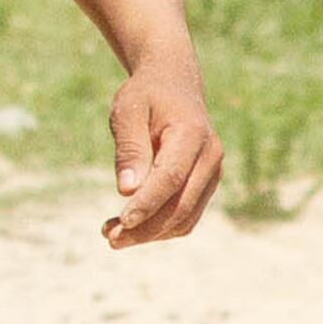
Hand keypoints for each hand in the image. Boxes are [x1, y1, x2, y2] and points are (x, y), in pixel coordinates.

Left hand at [100, 66, 222, 249]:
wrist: (174, 85)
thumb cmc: (146, 97)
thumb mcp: (127, 112)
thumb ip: (130, 149)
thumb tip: (128, 190)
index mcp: (192, 133)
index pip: (171, 177)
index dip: (147, 203)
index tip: (121, 222)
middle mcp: (210, 156)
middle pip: (181, 205)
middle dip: (146, 228)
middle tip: (110, 238)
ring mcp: (212, 173)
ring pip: (185, 218)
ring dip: (151, 233)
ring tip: (113, 235)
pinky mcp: (205, 185)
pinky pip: (187, 217)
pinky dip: (161, 228)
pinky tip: (133, 227)